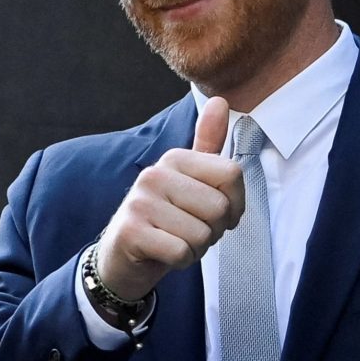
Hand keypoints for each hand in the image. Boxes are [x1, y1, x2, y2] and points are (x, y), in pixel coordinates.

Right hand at [96, 96, 243, 299]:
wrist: (124, 257)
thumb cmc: (167, 220)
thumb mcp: (189, 181)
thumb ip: (207, 144)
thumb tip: (219, 99)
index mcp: (174, 158)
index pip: (232, 174)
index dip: (235, 203)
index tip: (216, 213)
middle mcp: (154, 173)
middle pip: (220, 207)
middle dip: (214, 230)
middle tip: (191, 231)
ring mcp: (140, 201)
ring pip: (202, 234)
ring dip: (197, 248)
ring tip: (175, 241)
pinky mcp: (131, 231)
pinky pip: (182, 252)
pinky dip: (180, 261)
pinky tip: (164, 254)